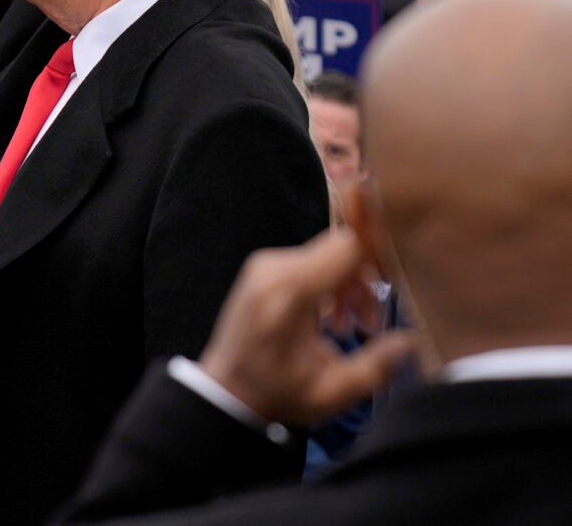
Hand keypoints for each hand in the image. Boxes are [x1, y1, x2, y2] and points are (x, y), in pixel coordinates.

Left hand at [198, 227, 415, 426]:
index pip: (344, 246)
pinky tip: (330, 320)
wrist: (227, 389)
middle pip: (340, 250)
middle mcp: (272, 270)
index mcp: (287, 295)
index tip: (391, 289)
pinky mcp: (264, 268)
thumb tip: (412, 341)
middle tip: (368, 325)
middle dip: (363, 285)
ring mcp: (265, 265)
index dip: (376, 255)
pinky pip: (310, 262)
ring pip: (328, 255)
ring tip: (350, 328)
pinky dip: (329, 285)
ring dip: (348, 288)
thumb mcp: (332, 393)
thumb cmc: (278, 393)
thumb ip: (375, 366)